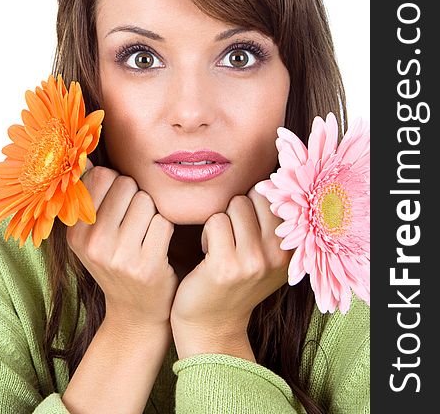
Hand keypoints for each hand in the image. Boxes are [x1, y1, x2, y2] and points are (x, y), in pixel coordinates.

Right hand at [66, 159, 178, 331]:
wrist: (135, 312)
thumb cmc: (117, 261)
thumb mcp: (92, 234)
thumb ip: (89, 195)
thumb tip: (84, 155)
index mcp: (75, 230)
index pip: (101, 175)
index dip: (117, 185)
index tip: (117, 206)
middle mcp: (92, 243)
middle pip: (127, 185)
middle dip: (136, 198)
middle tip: (133, 224)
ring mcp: (119, 256)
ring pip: (147, 201)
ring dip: (152, 214)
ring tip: (144, 236)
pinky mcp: (146, 265)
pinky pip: (163, 221)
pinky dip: (165, 230)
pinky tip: (157, 247)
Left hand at [170, 187, 290, 350]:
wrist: (212, 324)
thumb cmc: (237, 280)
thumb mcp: (267, 254)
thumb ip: (277, 222)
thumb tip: (276, 176)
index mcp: (294, 248)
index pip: (279, 195)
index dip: (258, 200)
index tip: (250, 222)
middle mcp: (280, 254)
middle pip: (256, 195)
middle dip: (239, 208)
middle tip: (234, 236)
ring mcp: (255, 261)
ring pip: (235, 204)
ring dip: (222, 220)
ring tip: (222, 245)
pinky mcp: (226, 266)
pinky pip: (215, 221)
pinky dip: (207, 233)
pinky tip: (209, 254)